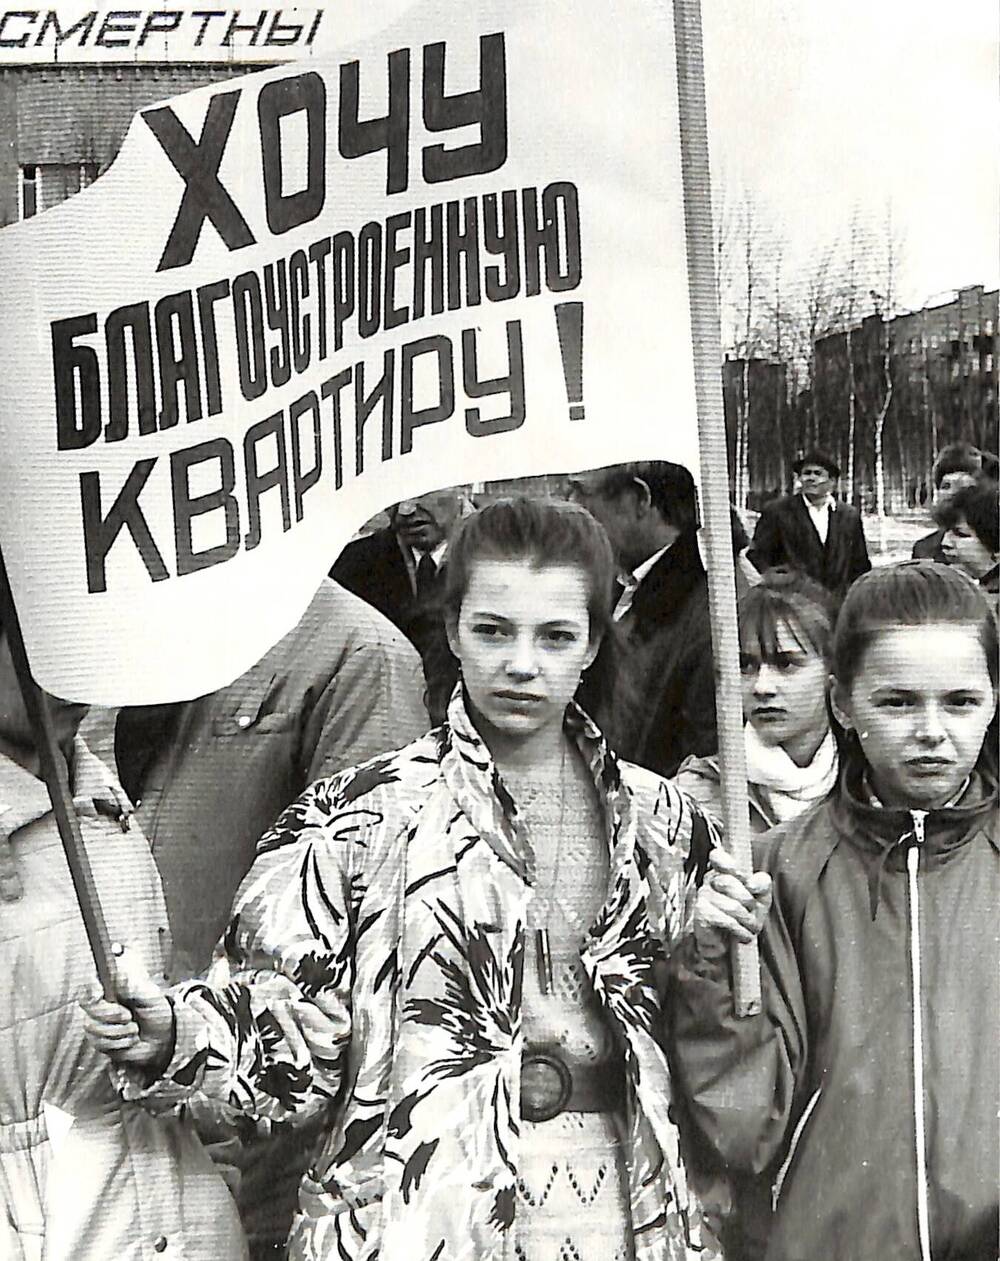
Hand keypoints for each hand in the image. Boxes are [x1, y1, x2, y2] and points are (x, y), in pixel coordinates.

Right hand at [81, 946, 174, 1071]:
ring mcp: (97, 1022)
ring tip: (135, 1028)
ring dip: (119, 1031)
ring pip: (93, 1027)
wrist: (162, 1038)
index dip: (91, 988)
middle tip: (129, 1016)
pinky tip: (130, 1039)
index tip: (99, 994)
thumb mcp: (150, 996)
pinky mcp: (99, 1040)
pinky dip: (119, 1043)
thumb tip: (120, 973)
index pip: (91, 982)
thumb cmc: (157, 1012)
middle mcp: (101, 1003)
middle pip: (89, 1007)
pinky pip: (99, 1043)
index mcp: (113, 986)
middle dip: (111, 1015)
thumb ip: (133, 987)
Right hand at [695, 847, 771, 944]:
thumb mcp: (760, 899)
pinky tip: (742, 934)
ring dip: (747, 920)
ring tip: (750, 927)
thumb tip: (756, 881)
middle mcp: (710, 882)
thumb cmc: (744, 917)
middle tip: (752, 911)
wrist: (730, 945)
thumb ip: (762, 885)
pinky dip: (739, 930)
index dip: (727, 862)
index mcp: (724, 872)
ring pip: (731, 905)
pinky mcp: (702, 915)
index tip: (741, 876)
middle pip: (729, 882)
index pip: (718, 857)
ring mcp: (704, 898)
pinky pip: (725, 920)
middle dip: (748, 901)